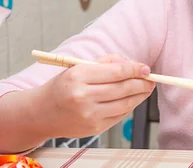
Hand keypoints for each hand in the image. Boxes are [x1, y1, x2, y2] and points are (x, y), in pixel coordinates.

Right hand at [40, 54, 154, 138]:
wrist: (41, 113)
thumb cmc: (64, 86)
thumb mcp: (80, 67)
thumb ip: (108, 63)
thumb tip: (135, 66)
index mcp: (79, 76)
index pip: (117, 72)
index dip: (135, 69)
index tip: (146, 68)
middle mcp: (83, 96)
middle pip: (123, 88)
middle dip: (142, 83)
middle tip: (151, 79)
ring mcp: (89, 115)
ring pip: (125, 104)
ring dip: (140, 95)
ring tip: (146, 89)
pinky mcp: (94, 128)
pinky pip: (119, 116)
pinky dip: (129, 106)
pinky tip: (133, 99)